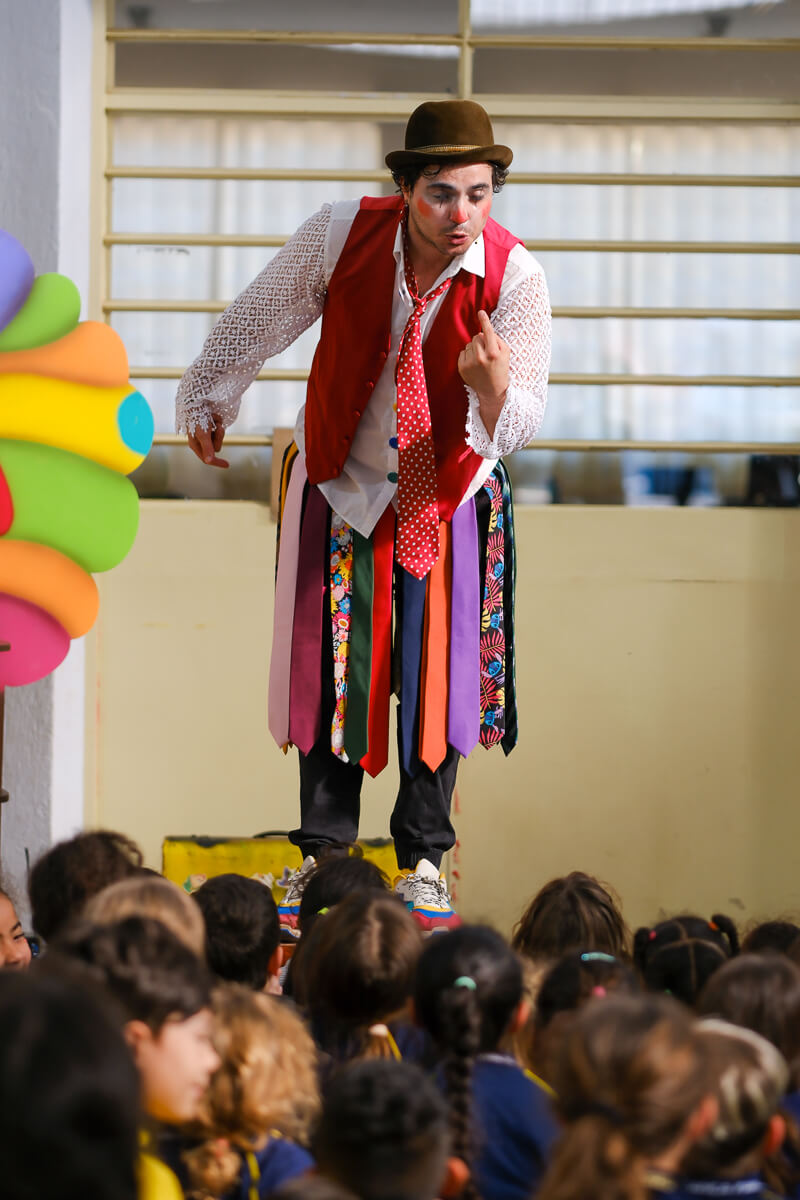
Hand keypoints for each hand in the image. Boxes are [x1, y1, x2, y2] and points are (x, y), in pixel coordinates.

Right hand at [187, 412, 228, 467]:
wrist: (196, 399)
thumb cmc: (196, 418)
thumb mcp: (203, 434)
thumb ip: (207, 448)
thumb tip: (209, 461)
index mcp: (195, 445)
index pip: (207, 459)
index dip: (217, 462)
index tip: (228, 465)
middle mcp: (200, 440)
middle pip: (216, 447)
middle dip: (219, 438)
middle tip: (217, 428)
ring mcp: (206, 432)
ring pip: (219, 436)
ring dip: (219, 427)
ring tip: (214, 419)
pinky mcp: (210, 425)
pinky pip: (219, 426)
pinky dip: (218, 421)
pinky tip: (213, 414)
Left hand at [457, 311, 508, 437]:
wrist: (492, 391)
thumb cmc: (501, 370)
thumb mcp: (506, 353)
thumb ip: (496, 339)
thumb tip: (483, 331)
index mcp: (493, 353)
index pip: (487, 332)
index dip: (484, 321)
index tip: (480, 312)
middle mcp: (481, 357)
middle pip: (476, 337)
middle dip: (481, 341)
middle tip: (487, 352)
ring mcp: (470, 363)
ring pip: (469, 344)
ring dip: (474, 348)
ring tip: (481, 360)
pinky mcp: (462, 368)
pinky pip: (462, 352)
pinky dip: (468, 355)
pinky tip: (474, 364)